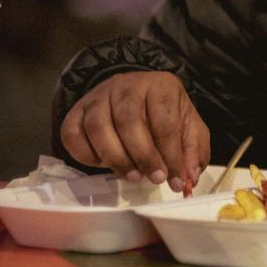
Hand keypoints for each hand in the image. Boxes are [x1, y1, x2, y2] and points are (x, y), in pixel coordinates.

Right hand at [59, 71, 209, 191]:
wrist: (135, 94)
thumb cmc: (164, 114)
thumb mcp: (188, 126)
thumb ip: (193, 150)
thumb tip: (189, 177)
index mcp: (160, 85)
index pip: (165, 121)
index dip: (171, 155)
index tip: (175, 181)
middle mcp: (126, 86)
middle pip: (129, 121)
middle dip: (143, 156)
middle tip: (154, 179)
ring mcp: (97, 97)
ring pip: (98, 128)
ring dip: (115, 158)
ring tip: (132, 176)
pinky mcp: (75, 111)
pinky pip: (72, 134)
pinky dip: (85, 155)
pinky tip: (104, 164)